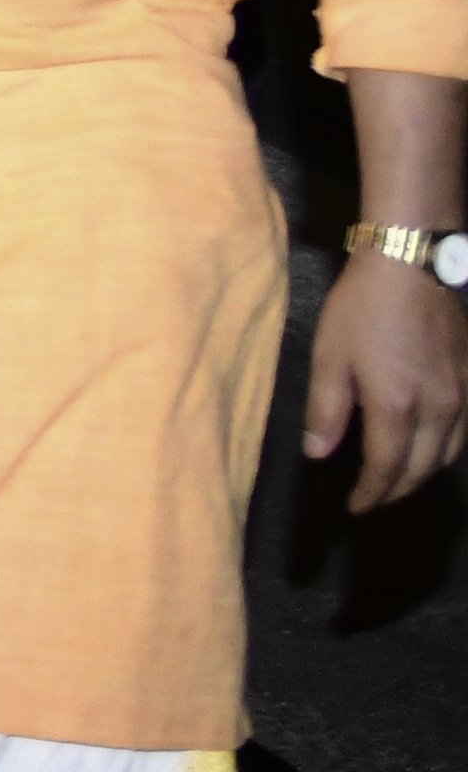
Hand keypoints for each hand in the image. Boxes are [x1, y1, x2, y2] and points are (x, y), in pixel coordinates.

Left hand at [318, 253, 464, 509]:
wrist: (412, 264)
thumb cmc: (362, 307)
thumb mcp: (329, 356)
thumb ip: (326, 410)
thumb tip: (319, 454)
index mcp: (397, 405)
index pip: (386, 467)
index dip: (371, 493)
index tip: (356, 507)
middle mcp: (438, 407)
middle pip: (423, 468)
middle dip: (397, 489)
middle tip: (375, 498)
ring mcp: (462, 394)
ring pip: (448, 453)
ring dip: (423, 473)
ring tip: (397, 479)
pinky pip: (462, 432)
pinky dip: (443, 450)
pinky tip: (427, 448)